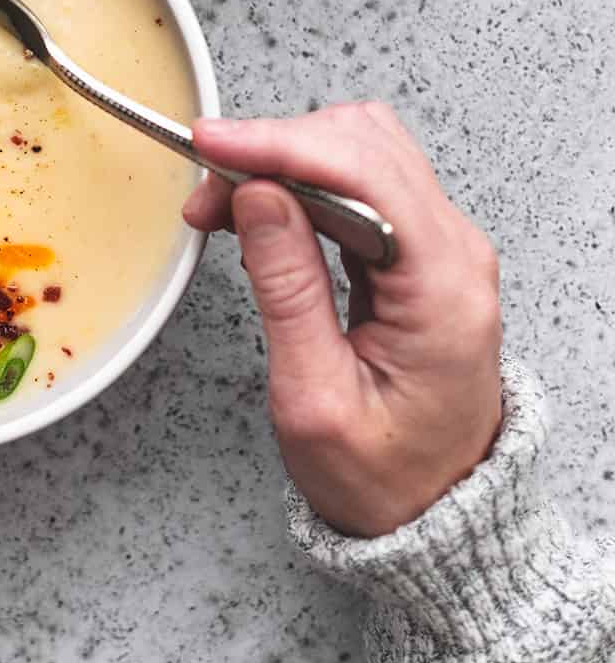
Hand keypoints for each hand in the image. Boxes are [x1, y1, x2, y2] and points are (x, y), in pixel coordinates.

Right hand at [185, 102, 502, 537]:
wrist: (439, 517)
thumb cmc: (385, 478)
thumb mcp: (316, 398)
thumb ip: (288, 289)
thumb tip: (259, 196)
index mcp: (443, 288)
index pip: (364, 173)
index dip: (282, 145)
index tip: (214, 145)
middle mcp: (456, 252)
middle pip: (364, 146)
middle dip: (276, 149)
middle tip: (207, 189)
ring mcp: (443, 247)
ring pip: (362, 152)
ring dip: (287, 160)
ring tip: (224, 204)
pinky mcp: (421, 251)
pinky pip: (362, 185)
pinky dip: (304, 182)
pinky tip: (261, 211)